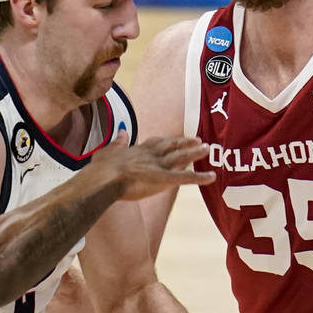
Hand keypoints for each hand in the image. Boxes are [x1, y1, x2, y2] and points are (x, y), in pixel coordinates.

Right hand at [90, 132, 214, 201]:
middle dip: (185, 142)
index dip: (166, 142)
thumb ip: (117, 143)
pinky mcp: (164, 178)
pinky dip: (200, 177)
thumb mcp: (106, 152)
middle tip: (198, 139)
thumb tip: (123, 132)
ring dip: (195, 152)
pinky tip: (212, 177)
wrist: (103, 179)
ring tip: (208, 149)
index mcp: (137, 150)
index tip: (173, 139)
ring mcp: (159, 166)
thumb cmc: (100, 170)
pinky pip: (186, 177)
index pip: (155, 143)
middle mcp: (151, 155)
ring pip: (182, 156)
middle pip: (172, 146)